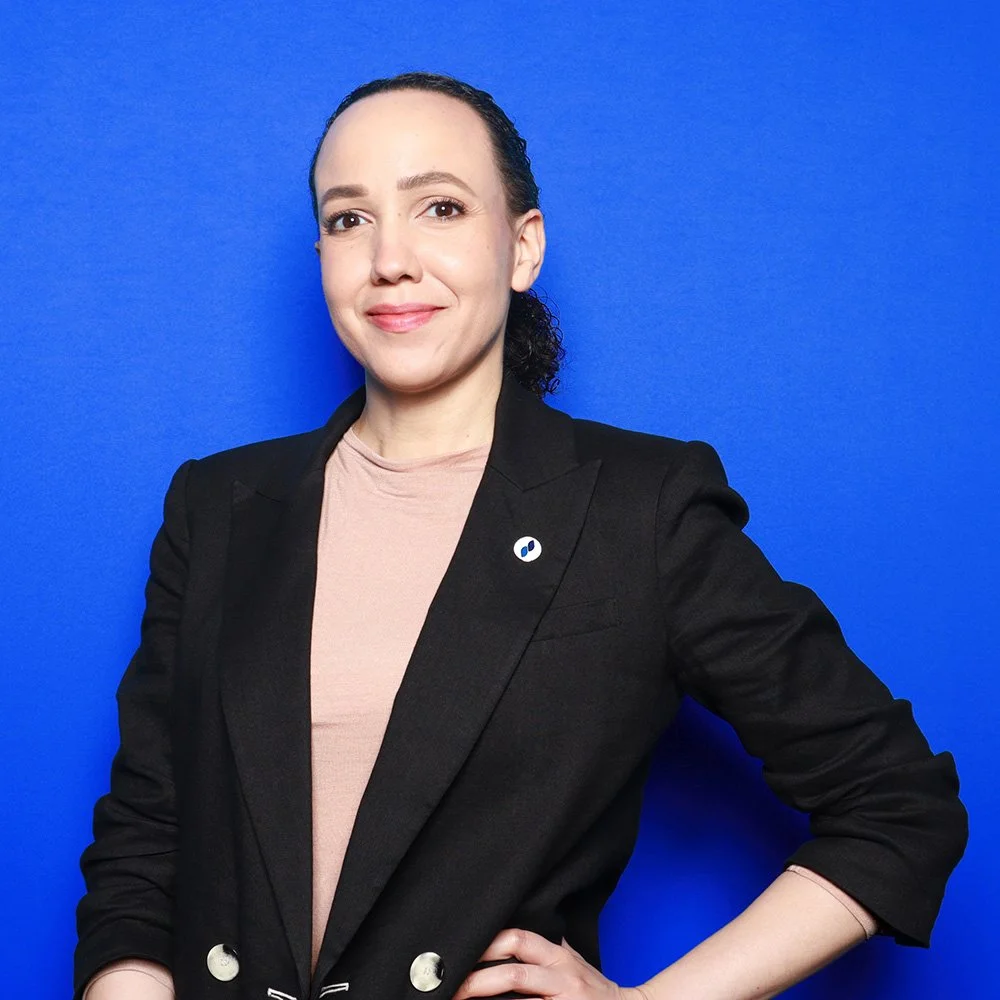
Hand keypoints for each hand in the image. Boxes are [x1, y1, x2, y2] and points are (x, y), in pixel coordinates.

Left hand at [451, 927, 649, 999]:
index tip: (462, 949)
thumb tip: (511, 933)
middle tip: (453, 988)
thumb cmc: (595, 990)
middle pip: (514, 974)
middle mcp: (562, 978)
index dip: (488, 944)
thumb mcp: (573, 960)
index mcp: (559, 956)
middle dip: (477, 981)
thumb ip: (547, 948)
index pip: (519, 939)